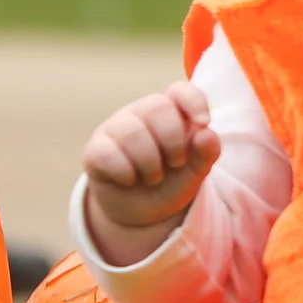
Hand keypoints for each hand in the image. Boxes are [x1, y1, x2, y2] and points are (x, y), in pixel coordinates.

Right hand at [82, 81, 219, 263]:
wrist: (144, 212)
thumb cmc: (173, 180)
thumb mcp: (196, 171)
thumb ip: (207, 152)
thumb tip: (207, 133)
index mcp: (172, 112)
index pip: (180, 91)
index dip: (193, 102)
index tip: (203, 124)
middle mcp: (142, 113)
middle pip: (156, 106)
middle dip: (172, 140)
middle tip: (176, 163)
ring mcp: (116, 128)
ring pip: (130, 130)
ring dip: (150, 162)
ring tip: (154, 177)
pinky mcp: (95, 150)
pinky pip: (106, 152)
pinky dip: (125, 172)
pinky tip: (130, 180)